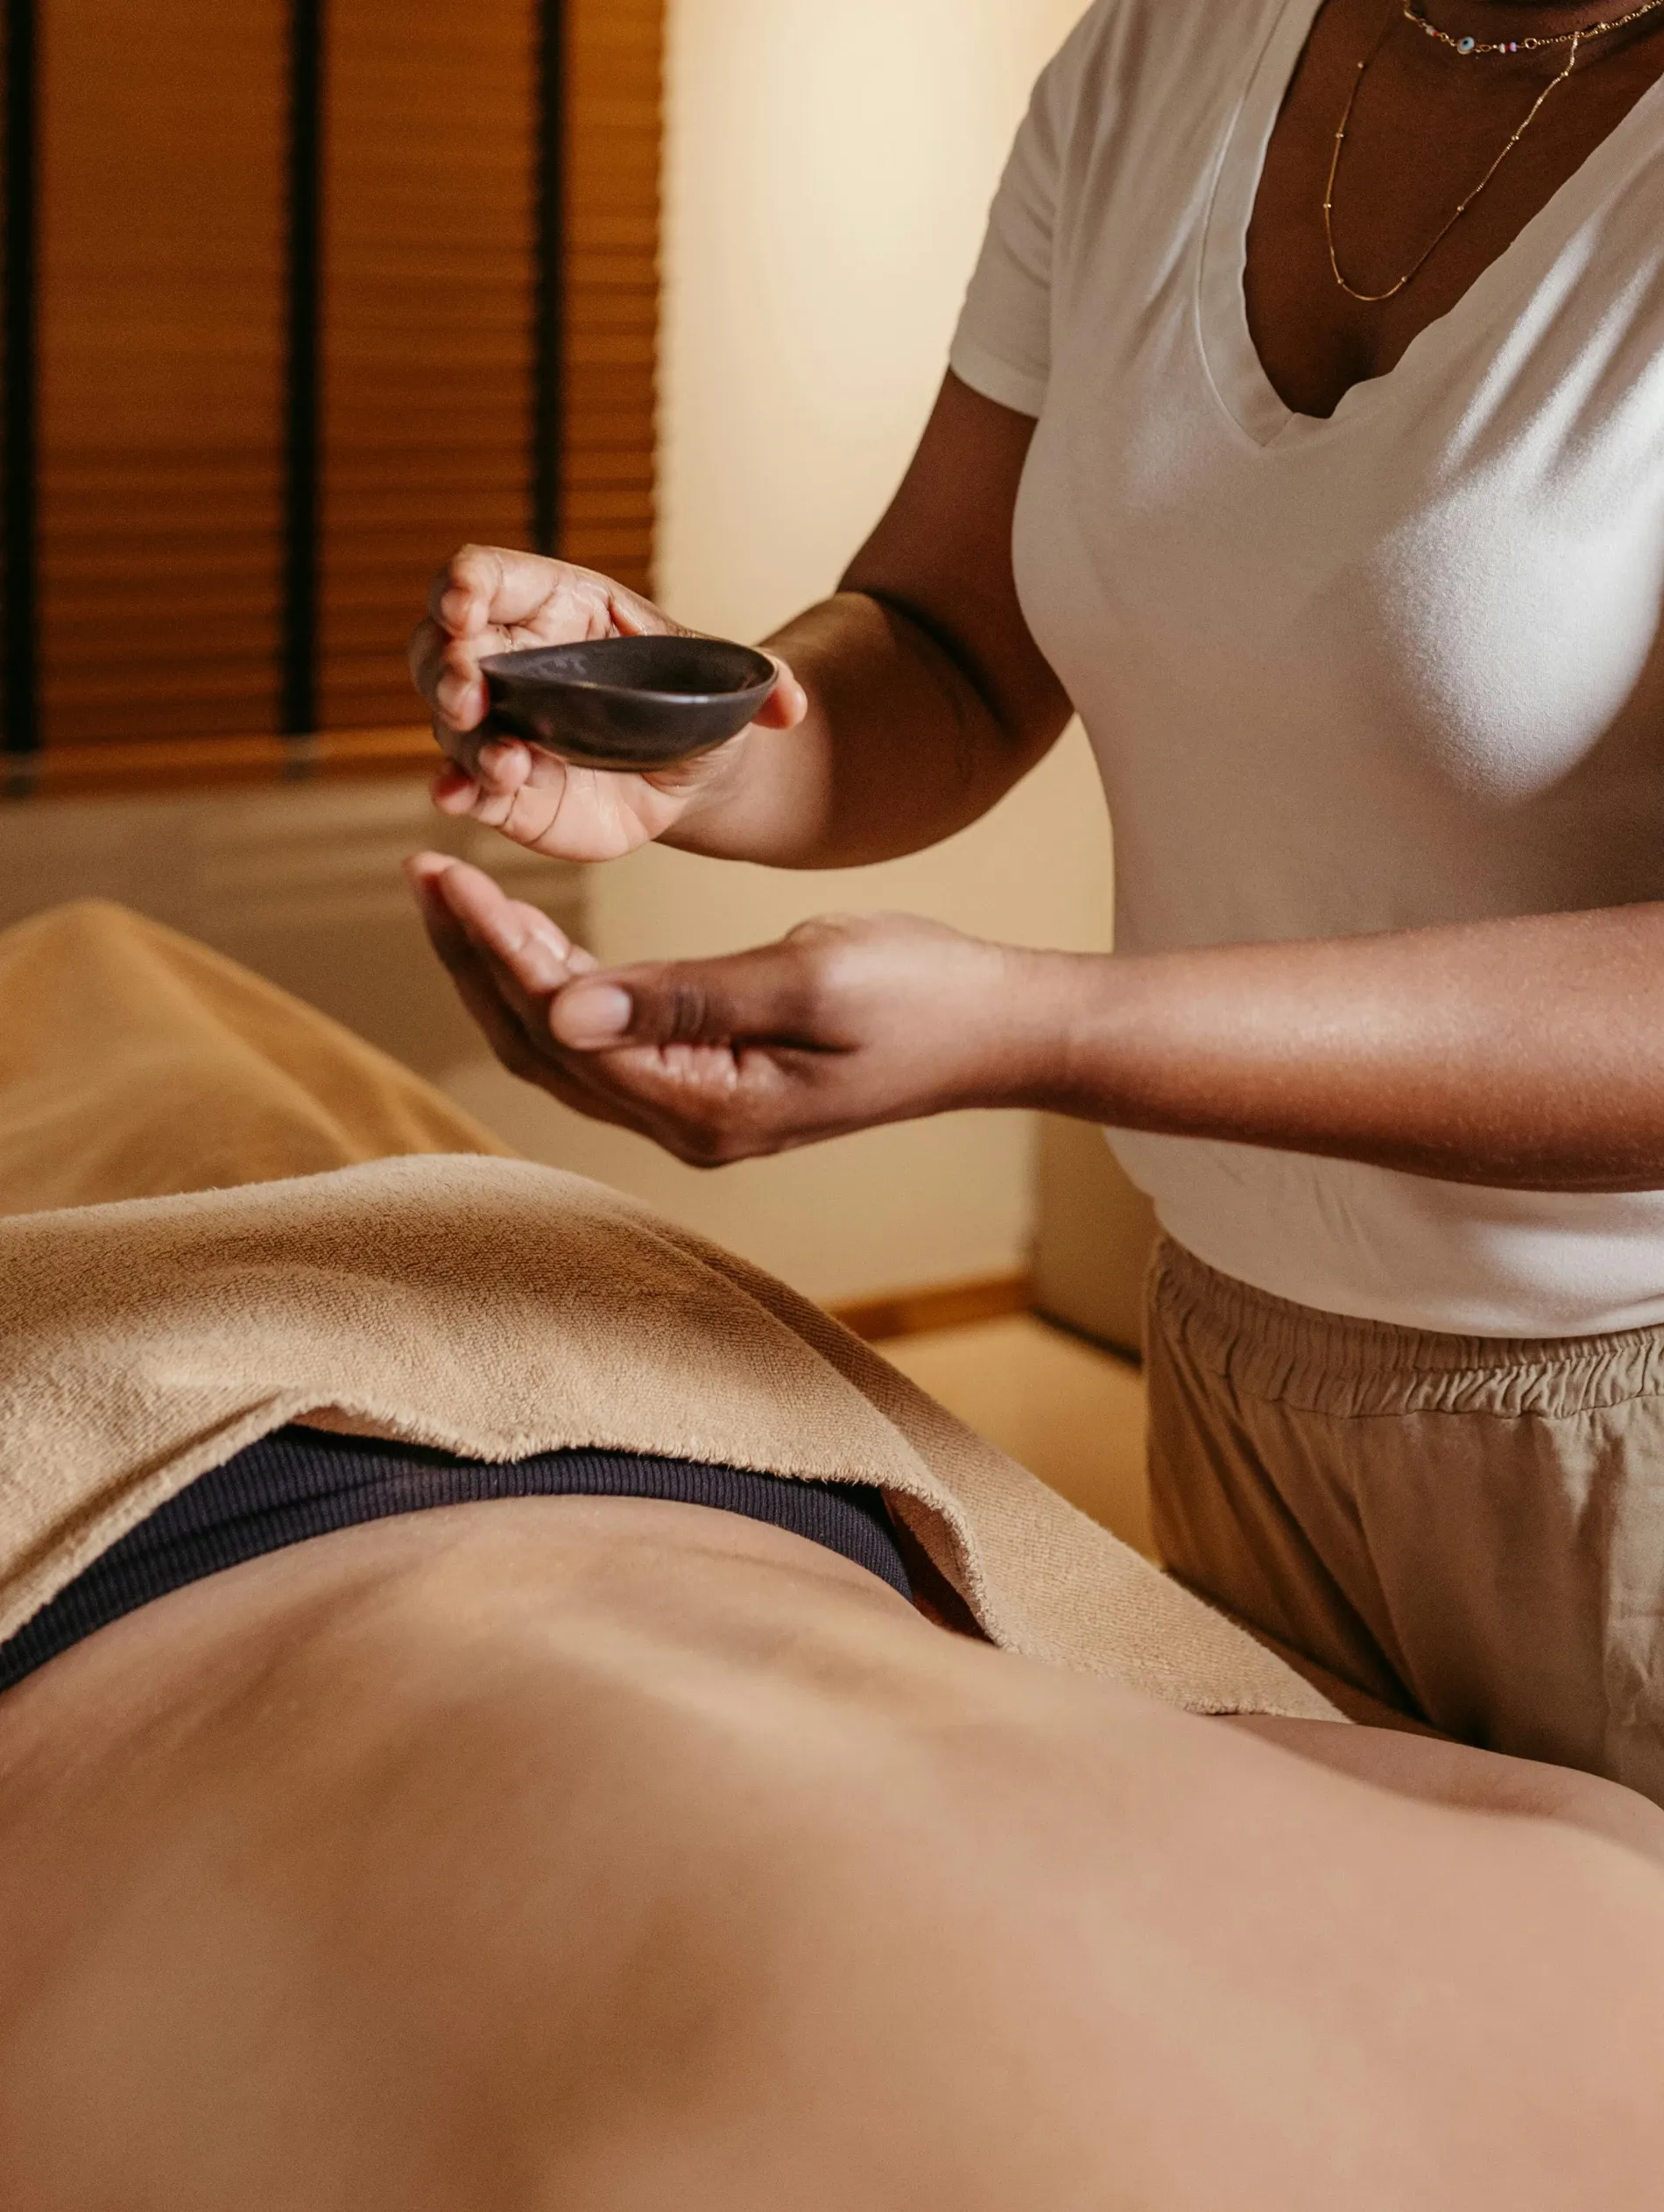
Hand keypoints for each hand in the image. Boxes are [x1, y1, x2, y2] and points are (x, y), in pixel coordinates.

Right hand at [408, 546, 807, 862]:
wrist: (693, 771)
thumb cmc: (697, 701)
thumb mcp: (733, 680)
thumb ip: (764, 686)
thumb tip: (791, 705)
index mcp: (557, 605)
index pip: (489, 576)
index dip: (465, 583)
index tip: (462, 600)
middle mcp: (513, 659)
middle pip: (445, 646)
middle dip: (449, 665)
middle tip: (471, 691)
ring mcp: (500, 723)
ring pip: (451, 719)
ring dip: (464, 737)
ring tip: (505, 763)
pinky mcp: (504, 786)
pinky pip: (464, 783)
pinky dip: (456, 789)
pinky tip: (459, 797)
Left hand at [408, 855, 1044, 1165]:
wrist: (999, 1030)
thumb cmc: (925, 993)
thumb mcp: (810, 976)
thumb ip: (684, 998)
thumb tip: (564, 1011)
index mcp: (707, 1106)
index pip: (563, 1027)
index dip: (495, 949)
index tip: (449, 874)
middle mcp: (688, 1125)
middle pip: (543, 1049)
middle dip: (476, 961)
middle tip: (427, 875)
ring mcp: (700, 1113)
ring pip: (566, 1051)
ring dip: (506, 977)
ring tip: (456, 898)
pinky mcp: (714, 1089)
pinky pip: (608, 1046)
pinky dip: (559, 991)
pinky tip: (532, 944)